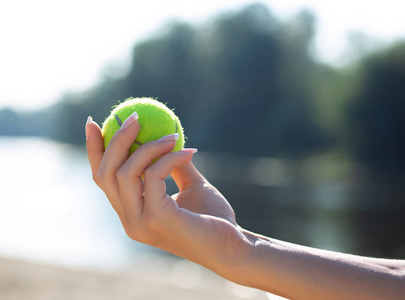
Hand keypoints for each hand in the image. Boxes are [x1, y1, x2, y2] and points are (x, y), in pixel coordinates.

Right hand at [85, 115, 250, 274]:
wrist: (232, 246)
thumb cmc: (213, 218)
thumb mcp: (190, 185)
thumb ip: (174, 165)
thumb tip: (167, 136)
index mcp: (132, 213)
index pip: (103, 180)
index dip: (94, 150)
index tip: (94, 122)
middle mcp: (130, 220)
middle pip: (105, 173)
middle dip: (116, 140)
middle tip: (134, 116)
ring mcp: (140, 222)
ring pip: (125, 172)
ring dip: (148, 146)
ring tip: (172, 136)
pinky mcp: (156, 218)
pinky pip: (154, 175)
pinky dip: (169, 157)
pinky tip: (189, 152)